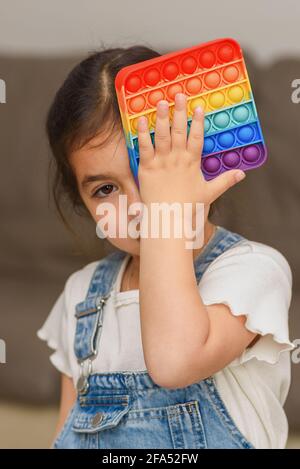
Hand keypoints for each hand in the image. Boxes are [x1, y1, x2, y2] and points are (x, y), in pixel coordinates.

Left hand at [137, 93, 245, 220]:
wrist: (168, 219)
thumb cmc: (188, 207)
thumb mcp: (210, 193)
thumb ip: (225, 181)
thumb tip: (242, 174)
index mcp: (192, 163)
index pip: (197, 138)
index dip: (198, 122)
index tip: (199, 107)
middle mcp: (177, 159)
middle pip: (179, 131)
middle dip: (179, 112)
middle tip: (179, 94)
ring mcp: (161, 162)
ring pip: (161, 135)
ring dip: (161, 117)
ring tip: (160, 101)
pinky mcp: (146, 168)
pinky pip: (144, 147)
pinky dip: (142, 133)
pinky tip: (140, 120)